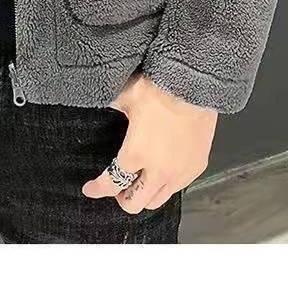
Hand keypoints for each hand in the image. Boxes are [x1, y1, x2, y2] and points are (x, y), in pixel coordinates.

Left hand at [82, 73, 217, 213]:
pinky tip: (160, 171)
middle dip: (121, 197)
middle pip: (134, 203)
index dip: (98, 189)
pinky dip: (165, 185)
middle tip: (117, 186)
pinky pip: (177, 188)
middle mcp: (158, 170)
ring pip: (157, 201)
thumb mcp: (126, 95)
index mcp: (136, 153)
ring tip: (139, 181)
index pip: (112, 183)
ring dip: (144, 194)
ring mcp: (180, 172)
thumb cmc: (159, 87)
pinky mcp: (197, 167)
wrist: (194, 84)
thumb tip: (102, 105)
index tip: (90, 189)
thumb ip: (112, 107)